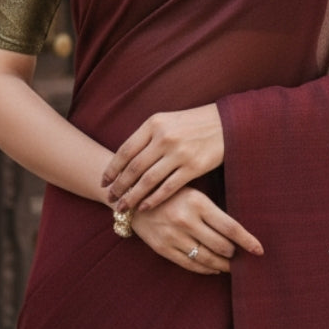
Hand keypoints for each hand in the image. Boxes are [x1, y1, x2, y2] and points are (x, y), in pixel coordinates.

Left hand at [102, 105, 223, 211]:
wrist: (225, 123)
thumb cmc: (192, 124)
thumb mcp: (166, 121)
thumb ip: (147, 137)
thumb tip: (125, 159)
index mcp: (154, 124)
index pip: (125, 150)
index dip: (112, 168)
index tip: (104, 182)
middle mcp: (164, 137)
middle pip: (134, 167)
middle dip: (119, 186)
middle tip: (110, 199)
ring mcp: (179, 153)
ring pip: (148, 180)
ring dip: (132, 196)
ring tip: (123, 207)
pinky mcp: (193, 167)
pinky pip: (168, 187)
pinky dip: (154, 199)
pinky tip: (145, 207)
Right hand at [130, 187, 263, 274]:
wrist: (132, 199)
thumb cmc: (170, 193)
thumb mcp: (193, 193)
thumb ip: (213, 211)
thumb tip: (237, 232)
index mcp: (197, 202)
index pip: (230, 227)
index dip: (247, 240)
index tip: (259, 250)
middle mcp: (186, 220)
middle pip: (221, 246)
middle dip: (235, 254)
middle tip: (243, 256)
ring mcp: (173, 236)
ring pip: (207, 259)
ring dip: (223, 265)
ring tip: (232, 265)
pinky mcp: (163, 249)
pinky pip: (190, 265)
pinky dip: (206, 269)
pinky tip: (214, 268)